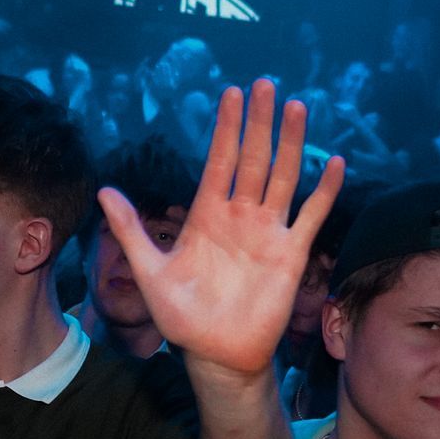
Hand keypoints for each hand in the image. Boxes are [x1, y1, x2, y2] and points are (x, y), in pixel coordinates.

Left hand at [101, 81, 343, 376]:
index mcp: (206, 215)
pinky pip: (311, 216)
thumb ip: (131, 230)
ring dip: (291, 143)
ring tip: (297, 107)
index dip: (225, 128)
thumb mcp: (149, 272)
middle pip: (253, 159)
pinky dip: (324, 191)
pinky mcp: (291, 254)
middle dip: (258, 122)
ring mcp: (267, 232)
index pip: (219, 161)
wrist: (216, 355)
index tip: (230, 93)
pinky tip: (335, 163)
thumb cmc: (181, 317)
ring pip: (283, 177)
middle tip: (264, 84)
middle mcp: (239, 216)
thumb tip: (104, 190)